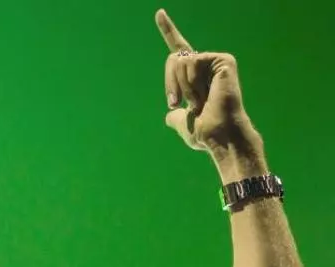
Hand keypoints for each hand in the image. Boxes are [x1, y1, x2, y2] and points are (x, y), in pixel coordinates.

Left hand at [155, 9, 260, 154]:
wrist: (219, 136)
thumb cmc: (204, 132)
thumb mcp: (182, 123)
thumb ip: (175, 116)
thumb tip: (171, 115)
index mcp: (196, 76)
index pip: (179, 50)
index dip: (168, 30)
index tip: (159, 13)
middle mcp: (206, 65)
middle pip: (173, 59)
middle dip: (171, 84)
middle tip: (181, 103)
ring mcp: (216, 61)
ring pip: (180, 62)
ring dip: (183, 86)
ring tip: (200, 100)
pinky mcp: (223, 60)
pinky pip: (192, 62)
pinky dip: (192, 82)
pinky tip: (206, 94)